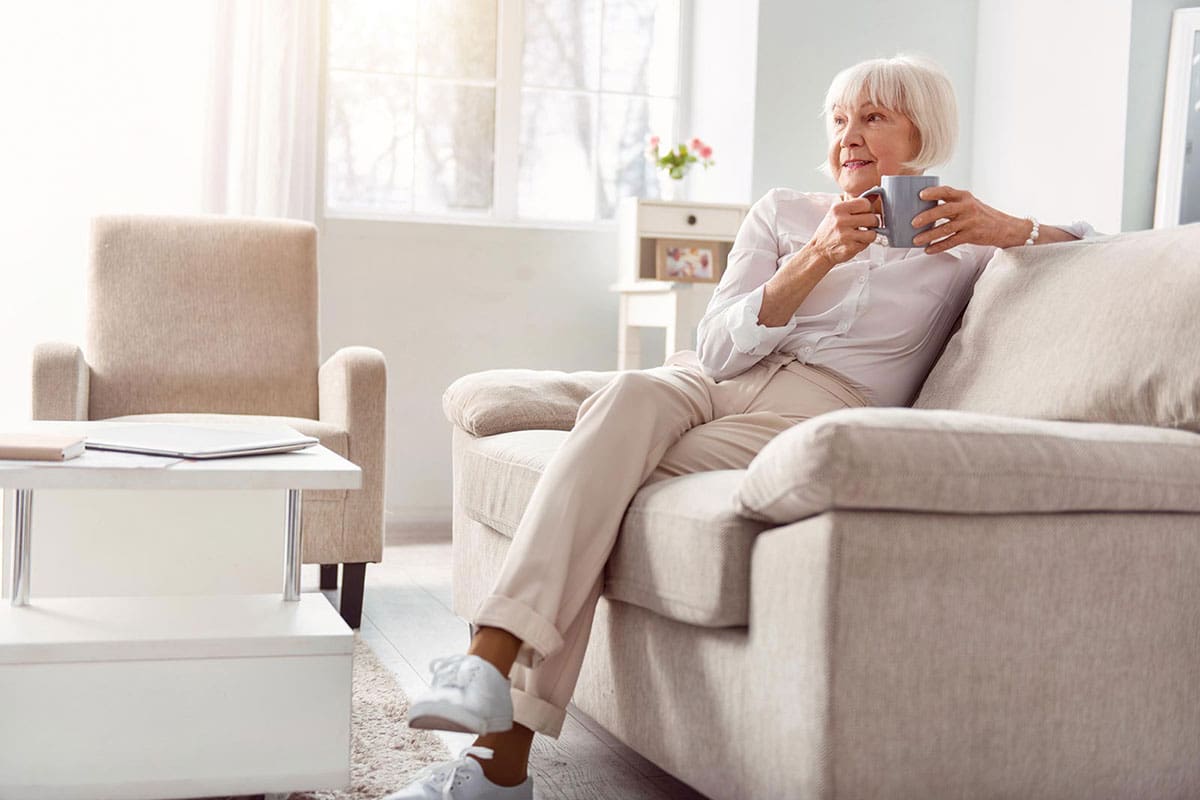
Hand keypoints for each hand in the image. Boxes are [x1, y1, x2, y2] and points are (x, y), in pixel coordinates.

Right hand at [802, 196, 879, 267]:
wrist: (819, 250)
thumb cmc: (829, 230)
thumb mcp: (836, 212)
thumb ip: (851, 203)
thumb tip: (873, 195)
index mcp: (838, 209)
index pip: (865, 203)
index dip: (868, 209)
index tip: (865, 213)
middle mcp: (841, 221)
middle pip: (872, 218)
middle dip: (872, 222)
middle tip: (866, 225)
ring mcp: (845, 235)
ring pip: (872, 233)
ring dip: (870, 234)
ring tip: (862, 234)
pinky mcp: (849, 248)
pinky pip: (867, 244)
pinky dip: (863, 243)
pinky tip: (856, 242)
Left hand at [910, 185, 1027, 253]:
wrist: (1004, 228)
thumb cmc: (981, 215)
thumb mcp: (969, 203)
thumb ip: (951, 204)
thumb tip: (923, 207)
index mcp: (964, 197)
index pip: (947, 191)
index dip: (933, 192)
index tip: (920, 195)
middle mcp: (967, 207)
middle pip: (944, 210)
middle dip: (927, 216)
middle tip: (913, 222)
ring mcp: (970, 222)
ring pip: (945, 229)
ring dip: (929, 235)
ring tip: (916, 240)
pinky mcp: (971, 235)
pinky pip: (951, 242)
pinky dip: (938, 246)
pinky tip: (928, 250)